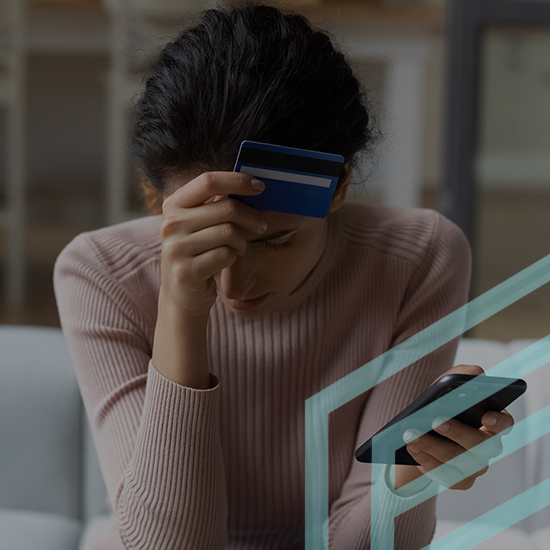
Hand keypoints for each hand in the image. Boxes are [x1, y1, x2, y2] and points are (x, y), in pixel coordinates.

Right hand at [159, 172, 266, 317]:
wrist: (181, 294)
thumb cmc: (199, 252)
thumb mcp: (200, 223)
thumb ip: (216, 203)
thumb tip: (251, 183)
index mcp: (173, 204)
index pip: (208, 181)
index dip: (237, 181)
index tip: (259, 186)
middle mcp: (170, 224)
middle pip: (226, 208)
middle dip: (251, 216)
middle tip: (261, 226)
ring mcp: (175, 248)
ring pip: (229, 232)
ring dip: (242, 241)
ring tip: (239, 248)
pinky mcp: (186, 271)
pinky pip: (226, 255)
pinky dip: (234, 257)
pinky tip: (227, 261)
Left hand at [402, 365, 514, 489]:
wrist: (422, 431)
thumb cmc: (441, 403)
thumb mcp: (449, 384)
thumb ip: (464, 375)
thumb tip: (474, 374)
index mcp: (492, 423)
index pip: (505, 423)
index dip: (498, 422)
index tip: (485, 416)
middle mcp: (488, 447)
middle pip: (477, 444)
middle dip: (455, 431)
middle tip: (435, 420)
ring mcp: (475, 467)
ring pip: (456, 460)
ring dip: (431, 445)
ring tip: (410, 433)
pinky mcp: (459, 481)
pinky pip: (444, 475)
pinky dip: (425, 460)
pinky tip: (411, 447)